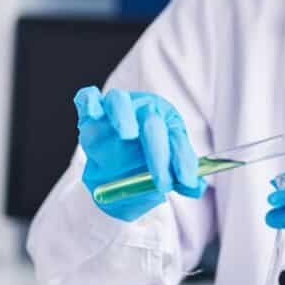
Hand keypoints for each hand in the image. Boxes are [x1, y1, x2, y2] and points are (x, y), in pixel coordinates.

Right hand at [74, 86, 204, 221]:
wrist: (114, 174)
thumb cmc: (144, 169)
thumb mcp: (163, 177)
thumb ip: (179, 180)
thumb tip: (196, 186)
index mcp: (167, 123)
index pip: (177, 138)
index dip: (183, 159)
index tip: (186, 181)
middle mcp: (143, 110)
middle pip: (152, 122)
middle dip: (158, 154)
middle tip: (162, 182)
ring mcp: (115, 108)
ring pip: (118, 101)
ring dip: (124, 116)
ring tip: (128, 135)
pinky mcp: (90, 110)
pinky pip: (88, 98)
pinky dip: (89, 102)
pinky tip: (93, 112)